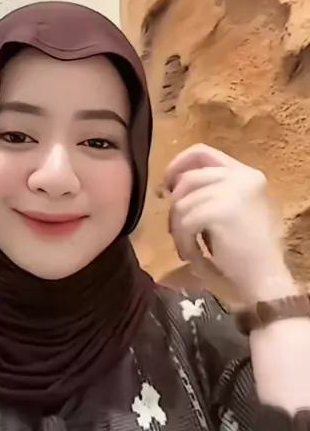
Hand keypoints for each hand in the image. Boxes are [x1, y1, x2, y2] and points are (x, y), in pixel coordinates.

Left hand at [162, 144, 293, 301]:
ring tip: (188, 247)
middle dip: (175, 205)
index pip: (202, 151)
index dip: (178, 165)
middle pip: (188, 178)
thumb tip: (169, 184)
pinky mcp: (224, 210)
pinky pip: (185, 221)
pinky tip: (192, 254)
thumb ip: (207, 190)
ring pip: (182, 201)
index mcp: (246, 173)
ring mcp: (235, 191)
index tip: (166, 186)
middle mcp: (243, 177)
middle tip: (177, 230)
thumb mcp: (228, 209)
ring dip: (177, 229)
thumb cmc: (243, 250)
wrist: (263, 278)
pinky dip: (183, 241)